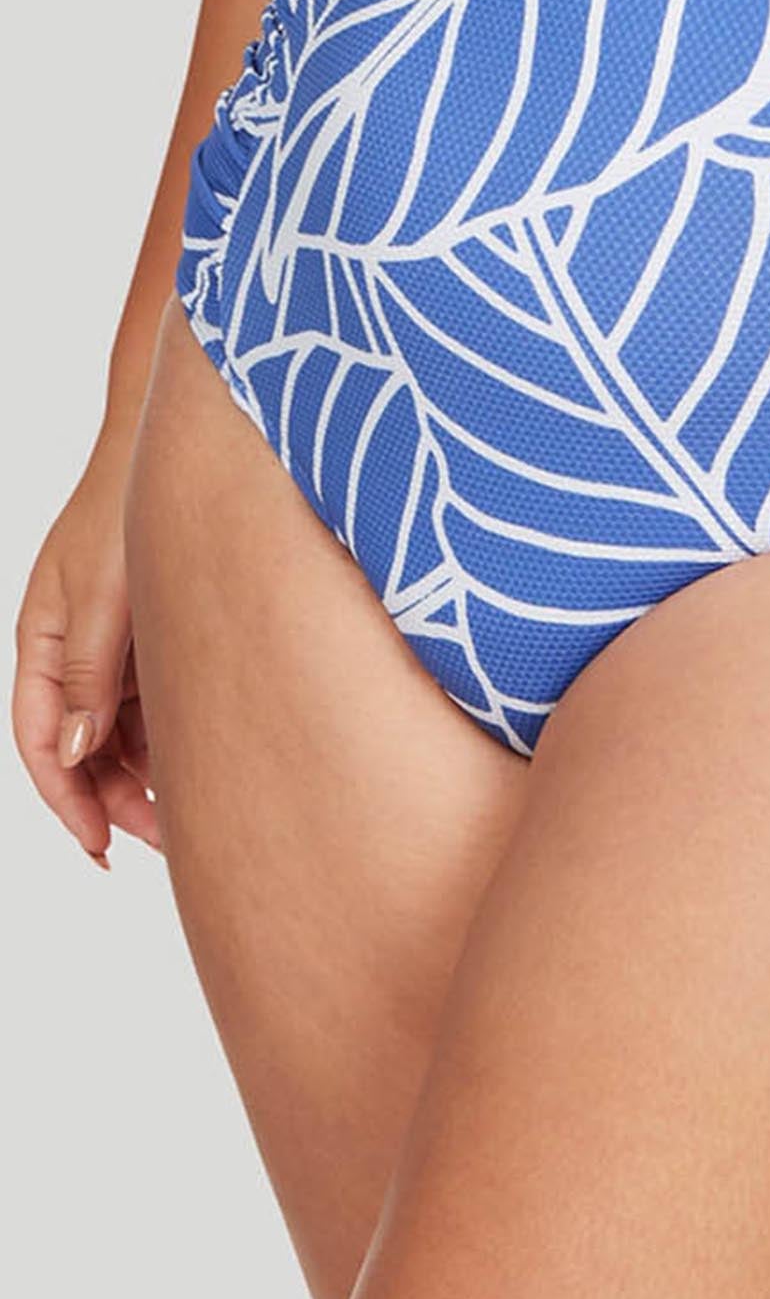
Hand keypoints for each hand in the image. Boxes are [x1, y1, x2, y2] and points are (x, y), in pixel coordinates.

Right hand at [12, 430, 160, 869]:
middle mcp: (69, 651)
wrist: (168, 451)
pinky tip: (201, 765)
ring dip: (146, 777)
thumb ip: (89, 674)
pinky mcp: (148, 640)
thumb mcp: (103, 595)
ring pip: (118, 734)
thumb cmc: (123, 511)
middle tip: (165, 844)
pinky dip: (167, 739)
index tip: (100, 847)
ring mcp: (110, 647)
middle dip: (115, 801)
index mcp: (40, 641)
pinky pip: (149, 705)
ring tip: (191, 818)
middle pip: (80, 748)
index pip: (38, 739)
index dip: (66, 801)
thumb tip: (73, 751)